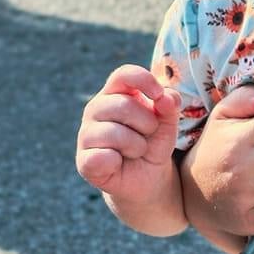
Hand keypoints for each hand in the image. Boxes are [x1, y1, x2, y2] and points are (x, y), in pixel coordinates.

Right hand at [76, 65, 178, 200]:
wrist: (147, 178)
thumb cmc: (153, 143)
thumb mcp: (167, 123)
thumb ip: (170, 105)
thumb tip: (166, 98)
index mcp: (115, 93)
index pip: (124, 74)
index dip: (143, 80)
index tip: (159, 95)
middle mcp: (96, 109)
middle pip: (122, 105)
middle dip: (147, 124)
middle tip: (148, 135)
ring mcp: (86, 134)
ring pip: (114, 133)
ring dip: (137, 146)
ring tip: (137, 151)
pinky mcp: (84, 161)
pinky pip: (103, 157)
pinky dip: (119, 162)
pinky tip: (119, 163)